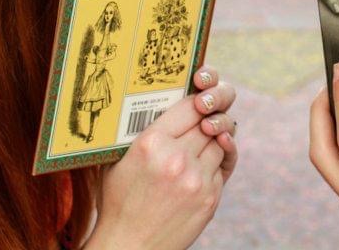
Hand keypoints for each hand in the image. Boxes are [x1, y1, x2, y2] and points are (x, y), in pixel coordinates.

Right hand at [87, 67, 236, 249]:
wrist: (129, 246)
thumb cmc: (119, 201)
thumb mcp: (118, 160)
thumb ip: (140, 133)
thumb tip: (159, 104)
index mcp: (151, 143)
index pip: (188, 106)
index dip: (195, 102)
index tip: (195, 103)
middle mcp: (176, 158)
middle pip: (206, 123)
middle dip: (204, 122)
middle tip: (200, 122)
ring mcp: (196, 179)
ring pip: (218, 144)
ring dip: (211, 143)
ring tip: (197, 148)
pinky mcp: (210, 198)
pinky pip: (220, 169)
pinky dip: (212, 167)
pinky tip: (196, 173)